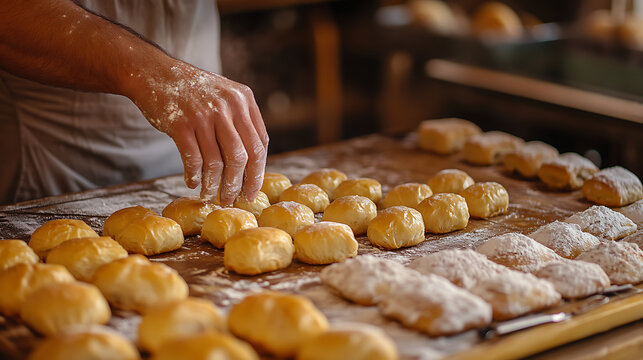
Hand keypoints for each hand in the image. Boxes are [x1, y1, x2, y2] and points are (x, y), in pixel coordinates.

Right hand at [130, 61, 268, 205]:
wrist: (155, 72)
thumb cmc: (193, 91)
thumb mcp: (225, 95)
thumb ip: (241, 121)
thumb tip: (251, 165)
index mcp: (243, 99)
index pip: (259, 143)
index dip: (257, 172)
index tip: (252, 191)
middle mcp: (227, 106)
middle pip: (242, 157)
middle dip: (238, 184)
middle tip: (231, 200)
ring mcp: (204, 115)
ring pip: (217, 162)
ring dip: (214, 185)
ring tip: (210, 196)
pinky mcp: (181, 124)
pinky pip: (193, 159)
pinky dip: (194, 176)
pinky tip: (192, 183)